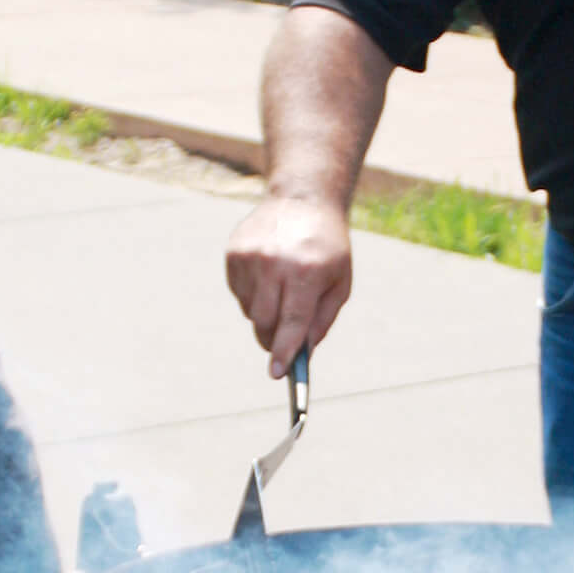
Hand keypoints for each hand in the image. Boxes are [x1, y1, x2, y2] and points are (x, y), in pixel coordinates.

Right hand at [226, 194, 352, 375]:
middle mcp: (275, 263)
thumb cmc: (327, 248)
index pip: (291, 321)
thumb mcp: (339, 283)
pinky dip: (253, 295)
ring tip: (282, 292)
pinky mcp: (234, 252)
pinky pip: (239, 293)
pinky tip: (268, 276)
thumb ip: (320, 320)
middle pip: (264, 321)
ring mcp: (251, 257)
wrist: (303, 199)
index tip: (276, 372)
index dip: (284, 350)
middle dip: (272, 339)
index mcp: (306, 272)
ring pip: (250, 310)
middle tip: (280, 344)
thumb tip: (301, 353)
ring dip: (264, 314)